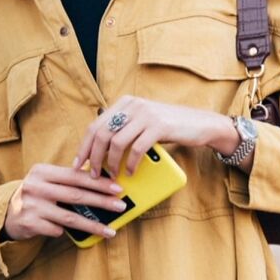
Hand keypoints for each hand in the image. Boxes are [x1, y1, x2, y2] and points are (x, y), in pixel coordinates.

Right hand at [3, 163, 127, 241]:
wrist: (6, 212)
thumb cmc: (36, 195)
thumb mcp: (47, 181)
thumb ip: (68, 179)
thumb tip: (103, 181)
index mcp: (42, 171)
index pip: (76, 176)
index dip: (98, 182)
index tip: (117, 188)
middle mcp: (35, 186)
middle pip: (75, 195)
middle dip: (101, 201)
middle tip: (121, 206)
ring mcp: (31, 205)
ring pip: (70, 217)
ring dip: (93, 225)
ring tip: (110, 230)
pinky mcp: (29, 223)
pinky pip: (57, 230)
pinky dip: (67, 231)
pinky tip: (76, 234)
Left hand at [72, 96, 240, 177]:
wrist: (200, 123)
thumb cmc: (169, 127)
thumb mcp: (142, 122)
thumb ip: (123, 129)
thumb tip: (97, 152)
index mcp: (124, 103)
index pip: (95, 125)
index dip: (84, 146)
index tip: (78, 163)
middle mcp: (132, 105)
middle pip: (102, 133)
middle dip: (94, 157)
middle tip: (93, 174)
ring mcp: (146, 115)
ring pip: (116, 142)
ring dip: (111, 163)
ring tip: (111, 176)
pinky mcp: (158, 126)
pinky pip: (136, 148)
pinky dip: (131, 164)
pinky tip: (130, 172)